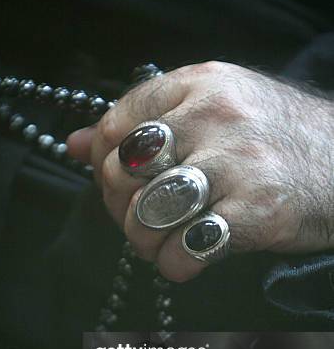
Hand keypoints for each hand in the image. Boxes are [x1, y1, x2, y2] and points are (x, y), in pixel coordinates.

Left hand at [67, 61, 333, 281]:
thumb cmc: (272, 137)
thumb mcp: (213, 108)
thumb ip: (144, 121)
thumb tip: (76, 144)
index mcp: (199, 84)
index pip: (118, 122)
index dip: (104, 162)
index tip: (121, 181)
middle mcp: (215, 118)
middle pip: (125, 168)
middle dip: (118, 204)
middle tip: (138, 216)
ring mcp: (237, 165)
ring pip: (148, 212)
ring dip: (142, 239)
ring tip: (159, 241)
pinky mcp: (257, 214)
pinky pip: (185, 249)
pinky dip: (173, 264)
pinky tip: (184, 259)